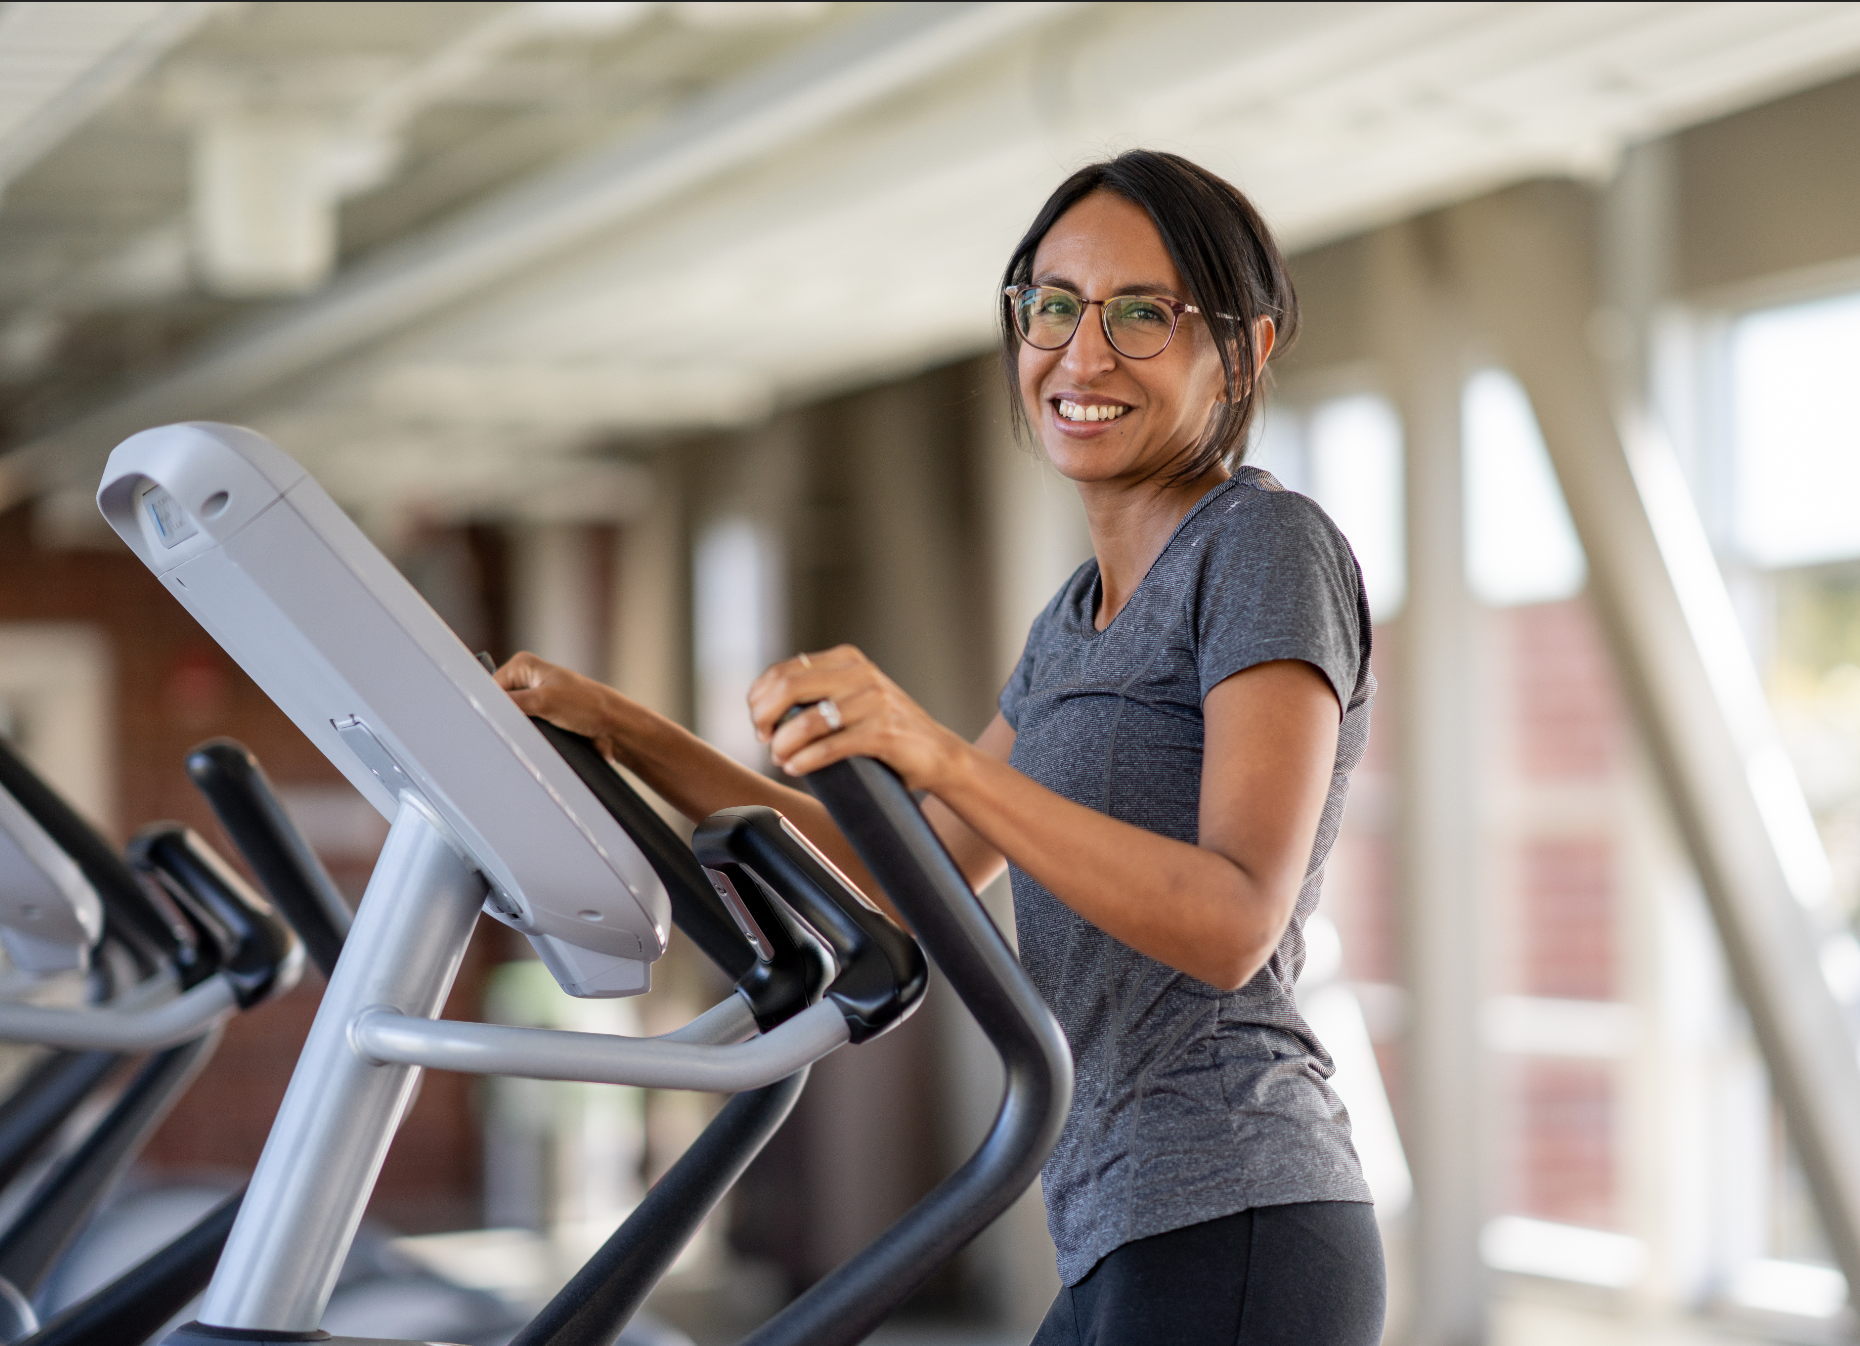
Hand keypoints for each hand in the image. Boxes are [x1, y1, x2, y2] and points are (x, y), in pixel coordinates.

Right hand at [494, 652, 628, 763]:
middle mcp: (528, 679)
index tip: (490, 720)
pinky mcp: (544, 715)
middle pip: (499, 703)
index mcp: (524, 665)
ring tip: (528, 734)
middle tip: (513, 729)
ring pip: (511, 717)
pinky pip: (525, 727)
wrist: (614, 726)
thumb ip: (512, 702)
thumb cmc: (588, 706)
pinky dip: (527, 734)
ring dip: (517, 728)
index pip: (490, 686)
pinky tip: (532, 740)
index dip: (490, 705)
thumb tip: (487, 707)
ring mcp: (536, 698)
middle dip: (504, 717)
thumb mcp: (543, 701)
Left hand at [748, 645, 968, 790]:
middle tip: (764, 740)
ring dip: (783, 746)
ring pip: (806, 721)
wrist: (937, 753)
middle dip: (765, 717)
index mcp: (848, 660)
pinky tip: (795, 769)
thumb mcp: (854, 697)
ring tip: (781, 760)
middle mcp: (860, 674)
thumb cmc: (888, 730)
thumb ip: (820, 692)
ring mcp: (874, 701)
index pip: (784, 670)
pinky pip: (829, 747)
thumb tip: (766, 709)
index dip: (760, 698)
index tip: (759, 723)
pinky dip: (805, 760)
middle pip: (789, 687)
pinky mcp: (883, 732)